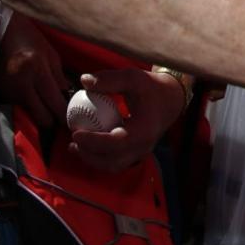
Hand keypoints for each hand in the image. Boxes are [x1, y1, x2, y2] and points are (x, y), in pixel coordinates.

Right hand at [0, 15, 69, 128]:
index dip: (65, 115)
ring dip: (40, 115)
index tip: (73, 120)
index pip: (54, 102)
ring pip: (29, 114)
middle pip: (41, 116)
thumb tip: (68, 96)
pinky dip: (28, 108)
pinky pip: (19, 108)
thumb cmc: (31, 41)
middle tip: (63, 119)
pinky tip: (35, 101)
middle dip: (53, 120)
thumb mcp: (51, 56)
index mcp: (37, 72)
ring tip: (49, 108)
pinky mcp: (1, 94)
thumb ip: (60, 77)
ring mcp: (9, 91)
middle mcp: (21, 84)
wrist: (5, 34)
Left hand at [69, 69, 184, 171]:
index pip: (116, 143)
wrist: (172, 99)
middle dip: (88, 154)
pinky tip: (86, 146)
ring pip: (112, 165)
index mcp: (144, 131)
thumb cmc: (152, 88)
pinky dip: (99, 157)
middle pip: (112, 161)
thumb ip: (110, 79)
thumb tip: (84, 81)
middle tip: (73, 140)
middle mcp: (144, 146)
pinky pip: (115, 162)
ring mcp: (140, 152)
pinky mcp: (136, 153)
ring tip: (75, 146)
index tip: (75, 133)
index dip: (93, 141)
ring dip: (92, 159)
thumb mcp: (134, 78)